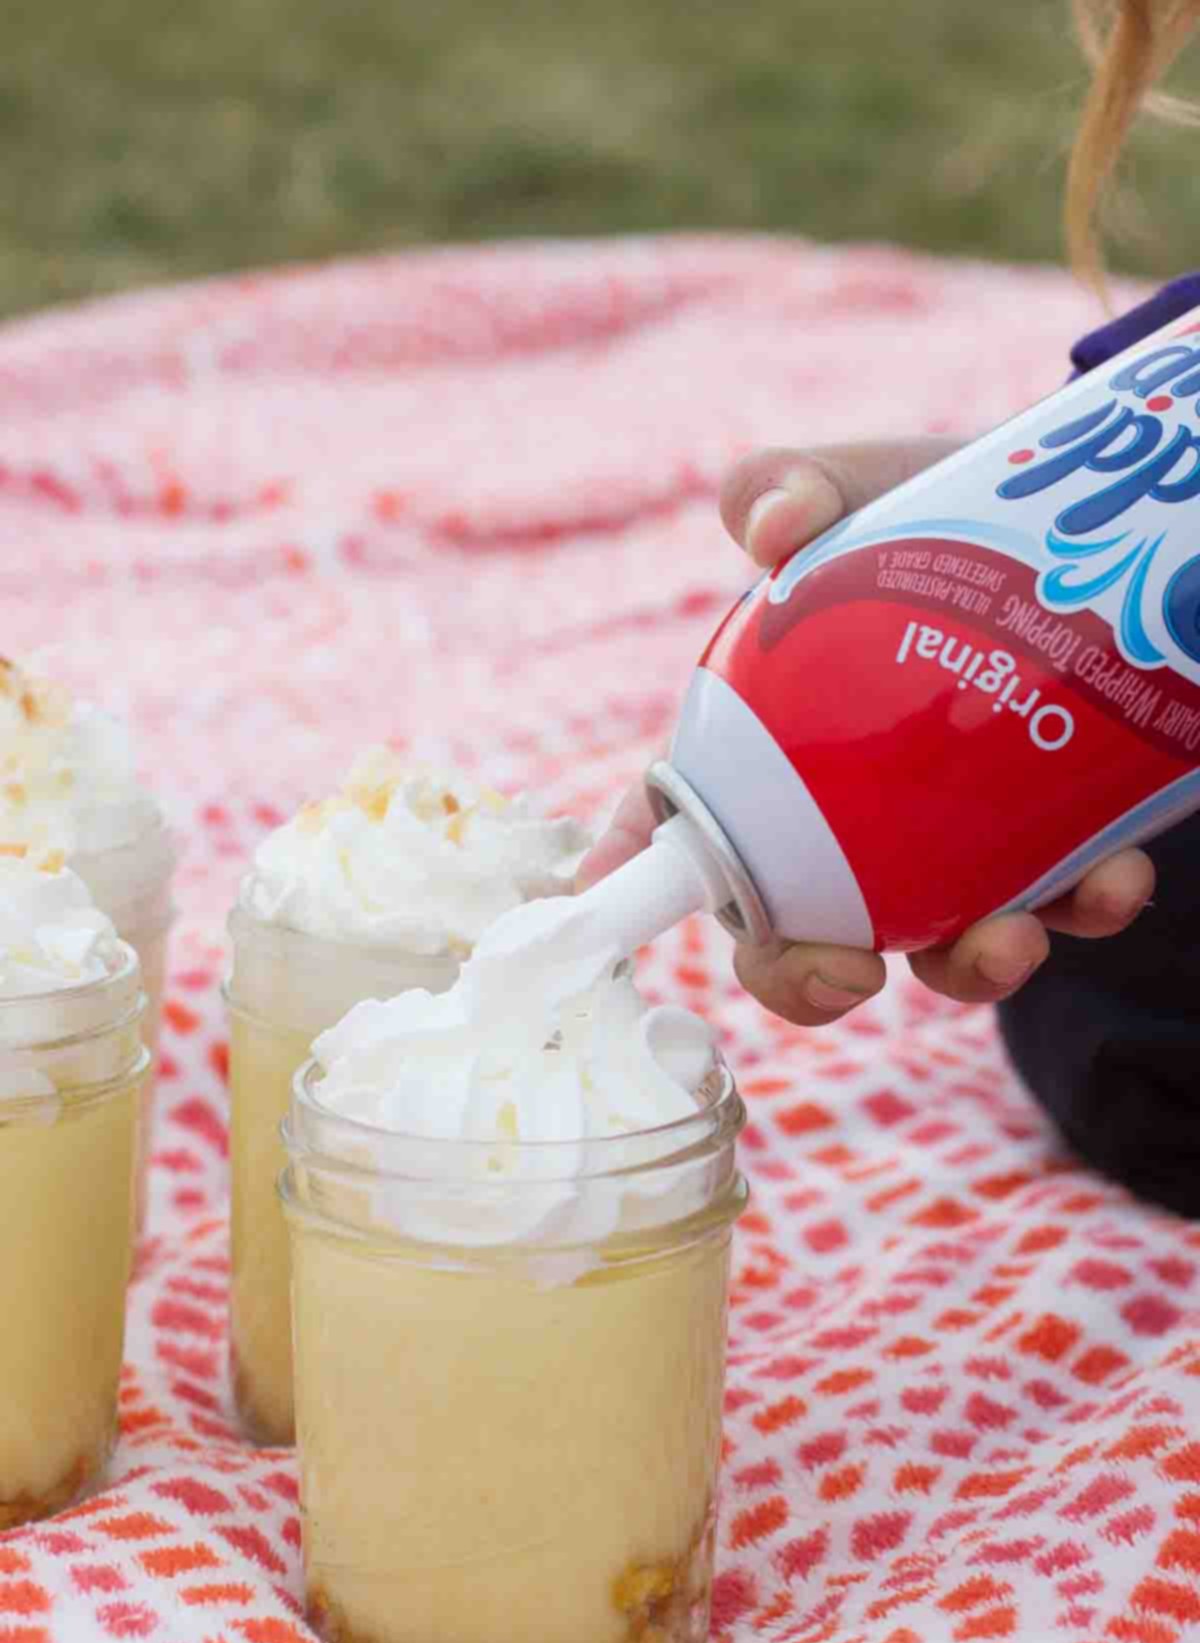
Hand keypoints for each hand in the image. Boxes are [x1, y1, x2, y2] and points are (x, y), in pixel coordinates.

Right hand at [577, 441, 1155, 1025]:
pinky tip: (1113, 877)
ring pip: (940, 945)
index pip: (683, 815)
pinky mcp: (1054, 839)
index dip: (632, 871)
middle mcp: (853, 816)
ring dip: (970, 968)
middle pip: (796, 930)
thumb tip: (773, 527)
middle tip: (848, 974)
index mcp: (776, 745)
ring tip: (1014, 936)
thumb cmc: (946, 508)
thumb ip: (796, 482)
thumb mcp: (870, 485)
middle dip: (806, 979)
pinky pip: (1067, 901)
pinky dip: (1089, 907)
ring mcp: (954, 838)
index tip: (599, 907)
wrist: (1091, 522)